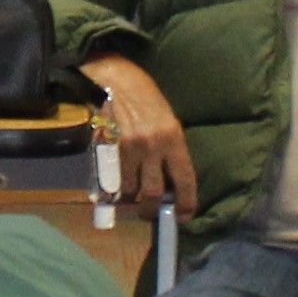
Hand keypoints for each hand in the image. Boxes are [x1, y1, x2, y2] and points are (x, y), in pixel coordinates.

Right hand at [83, 56, 192, 218]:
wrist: (117, 81)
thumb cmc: (147, 99)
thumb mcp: (168, 122)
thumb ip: (171, 150)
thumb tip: (171, 182)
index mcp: (174, 138)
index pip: (184, 179)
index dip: (186, 202)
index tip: (184, 215)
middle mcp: (154, 146)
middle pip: (155, 192)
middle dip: (153, 210)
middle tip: (153, 214)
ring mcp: (130, 148)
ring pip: (132, 189)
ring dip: (132, 202)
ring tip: (133, 204)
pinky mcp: (111, 148)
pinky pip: (115, 178)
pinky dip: (116, 190)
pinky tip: (117, 193)